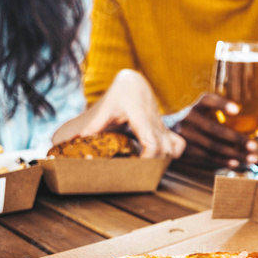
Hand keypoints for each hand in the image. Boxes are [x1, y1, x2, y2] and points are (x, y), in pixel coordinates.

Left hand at [52, 69, 184, 158]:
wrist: (135, 82)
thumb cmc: (121, 93)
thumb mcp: (107, 107)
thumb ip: (95, 124)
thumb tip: (79, 139)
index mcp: (142, 118)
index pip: (153, 143)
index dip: (148, 159)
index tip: (138, 170)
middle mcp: (155, 124)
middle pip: (164, 151)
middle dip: (154, 165)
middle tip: (138, 174)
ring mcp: (162, 127)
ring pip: (173, 148)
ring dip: (163, 160)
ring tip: (148, 168)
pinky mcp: (164, 129)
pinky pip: (177, 143)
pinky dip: (173, 153)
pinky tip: (160, 158)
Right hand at [174, 93, 257, 170]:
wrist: (165, 133)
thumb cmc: (195, 122)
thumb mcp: (202, 112)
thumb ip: (218, 113)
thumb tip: (249, 126)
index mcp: (196, 106)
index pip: (208, 100)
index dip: (221, 104)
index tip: (236, 110)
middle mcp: (189, 119)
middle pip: (215, 130)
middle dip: (237, 139)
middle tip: (254, 146)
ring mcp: (185, 136)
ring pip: (213, 147)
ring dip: (235, 155)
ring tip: (251, 159)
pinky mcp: (185, 150)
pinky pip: (208, 157)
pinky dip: (224, 161)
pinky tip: (237, 163)